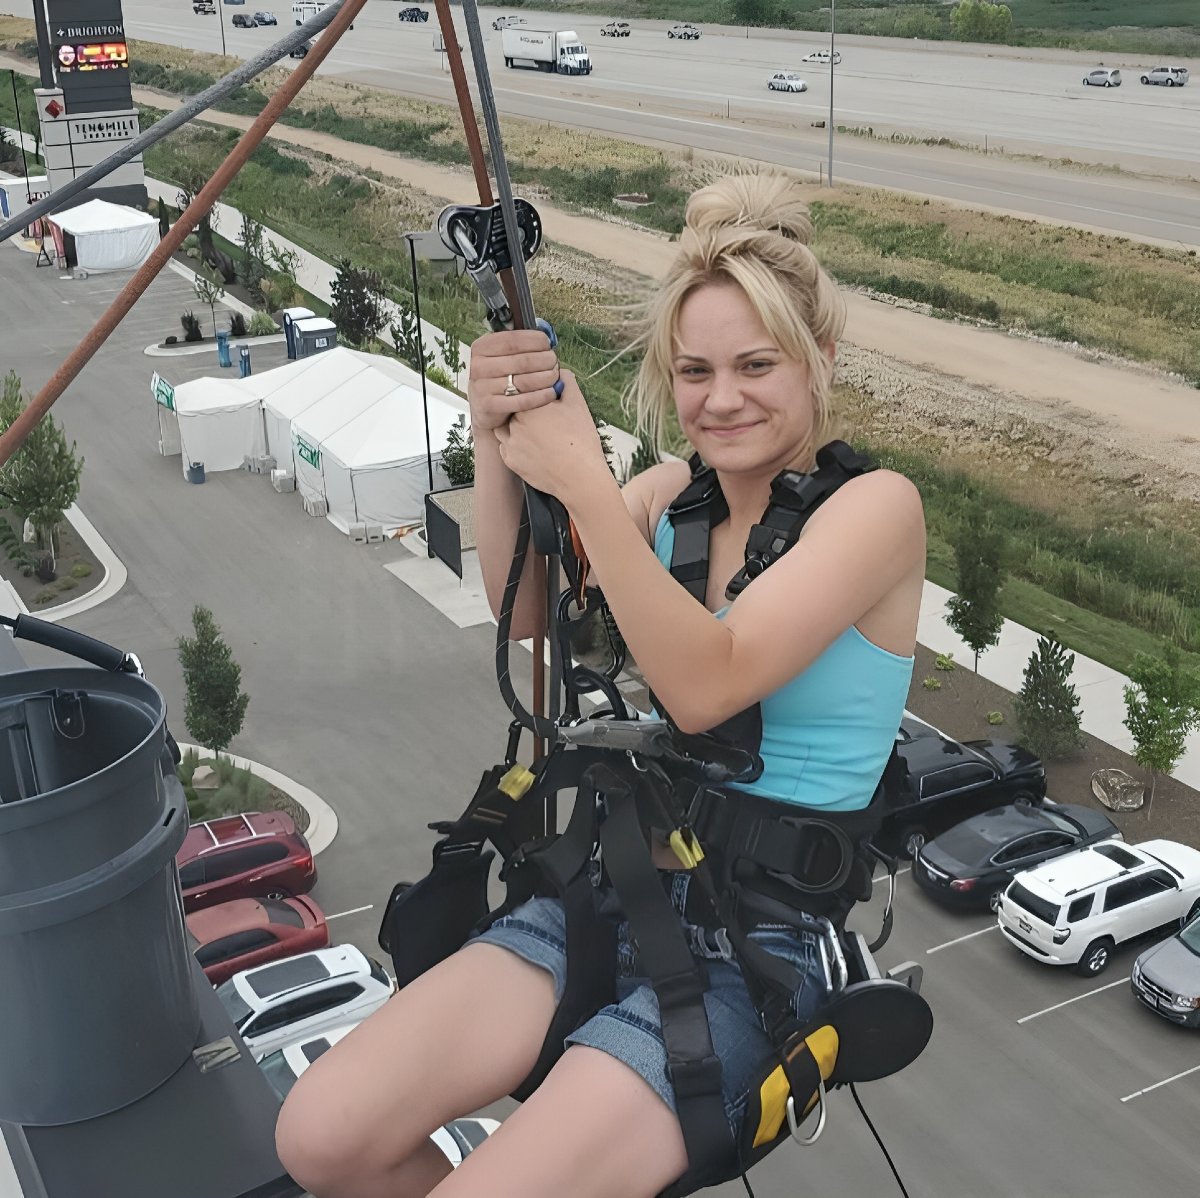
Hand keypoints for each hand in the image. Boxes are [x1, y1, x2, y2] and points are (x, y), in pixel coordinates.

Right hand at [468, 329, 561, 432]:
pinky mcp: (489, 406)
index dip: (536, 341)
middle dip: (545, 360)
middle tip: (555, 363)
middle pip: (523, 361)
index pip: (513, 340)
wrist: (484, 410)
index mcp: (481, 347)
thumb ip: (520, 344)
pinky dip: (541, 396)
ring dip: (546, 378)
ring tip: (554, 376)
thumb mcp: (501, 357)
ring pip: (524, 381)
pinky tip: (551, 393)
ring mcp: (482, 387)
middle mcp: (479, 366)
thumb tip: (546, 332)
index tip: (549, 344)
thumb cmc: (499, 378)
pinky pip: (523, 400)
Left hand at [493, 371, 610, 504]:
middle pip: (512, 408)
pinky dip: (516, 446)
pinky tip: (533, 448)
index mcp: (528, 404)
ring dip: (516, 427)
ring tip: (536, 434)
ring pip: (505, 427)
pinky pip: (506, 448)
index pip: (522, 391)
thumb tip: (559, 371)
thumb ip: (566, 382)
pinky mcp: (510, 461)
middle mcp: (513, 422)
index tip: (545, 403)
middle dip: (524, 411)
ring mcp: (509, 443)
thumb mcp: (577, 404)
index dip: (533, 395)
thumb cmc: (580, 440)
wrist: (579, 477)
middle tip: (544, 420)